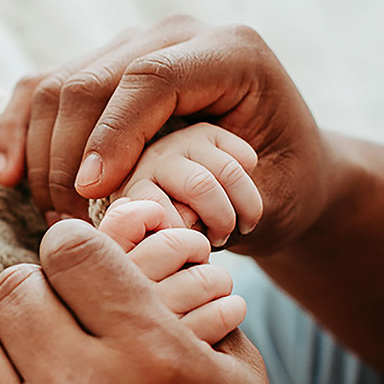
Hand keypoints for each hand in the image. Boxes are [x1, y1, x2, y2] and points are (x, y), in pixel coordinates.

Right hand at [0, 16, 329, 254]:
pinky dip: (17, 132)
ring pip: (56, 86)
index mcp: (231, 52)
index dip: (111, 135)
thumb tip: (125, 199)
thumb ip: (210, 193)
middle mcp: (175, 35)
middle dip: (67, 157)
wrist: (282, 170)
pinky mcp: (97, 66)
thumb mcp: (272, 196)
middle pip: (90, 80)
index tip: (91, 194)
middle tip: (69, 224)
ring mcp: (130, 45)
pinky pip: (38, 90)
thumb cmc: (283, 189)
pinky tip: (9, 177)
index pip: (149, 78)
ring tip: (54, 217)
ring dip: (41, 156)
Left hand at [0, 220, 309, 383]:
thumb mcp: (236, 382)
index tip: (71, 270)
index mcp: (155, 360)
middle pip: (12, 290)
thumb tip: (117, 226)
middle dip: (30, 295)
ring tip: (6, 353)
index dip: (68, 252)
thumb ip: (182, 298)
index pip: (69, 252)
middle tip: (43, 320)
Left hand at [113, 122, 262, 247]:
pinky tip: (243, 203)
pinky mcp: (210, 134)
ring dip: (244, 208)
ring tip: (242, 227)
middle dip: (221, 219)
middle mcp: (151, 159)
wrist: (201, 222)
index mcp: (132, 189)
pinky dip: (251, 186)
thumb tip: (179, 231)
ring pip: (228, 171)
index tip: (192, 250)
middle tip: (223, 239)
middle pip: (199, 185)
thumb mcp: (168, 246)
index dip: (180, 232)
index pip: (156, 205)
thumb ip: (165, 238)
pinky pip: (244, 158)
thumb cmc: (180, 240)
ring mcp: (180, 141)